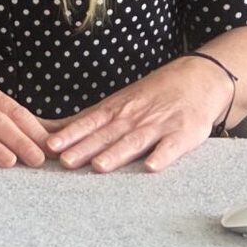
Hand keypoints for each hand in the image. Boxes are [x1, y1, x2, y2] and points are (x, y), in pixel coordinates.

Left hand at [44, 56, 228, 173]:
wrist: (197, 78)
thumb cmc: (151, 96)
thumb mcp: (117, 103)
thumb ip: (88, 121)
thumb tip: (49, 130)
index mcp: (116, 110)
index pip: (89, 123)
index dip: (70, 134)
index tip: (50, 146)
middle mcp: (134, 117)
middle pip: (106, 134)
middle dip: (85, 148)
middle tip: (65, 162)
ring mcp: (158, 125)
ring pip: (133, 142)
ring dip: (116, 153)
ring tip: (99, 166)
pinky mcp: (182, 134)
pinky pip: (171, 148)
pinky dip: (161, 156)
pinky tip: (151, 167)